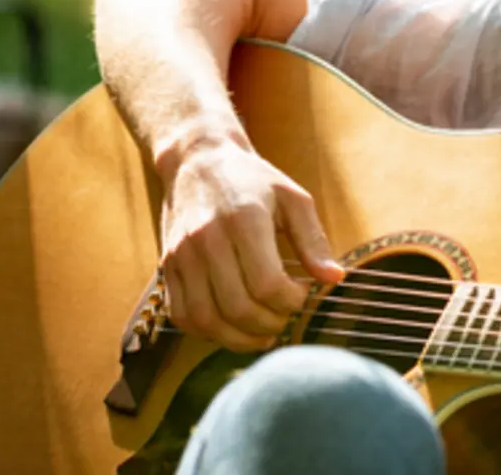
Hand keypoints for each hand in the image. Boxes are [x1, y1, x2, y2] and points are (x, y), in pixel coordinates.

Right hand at [160, 142, 344, 351]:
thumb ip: (313, 240)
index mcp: (244, 221)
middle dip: (269, 324)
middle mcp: (207, 240)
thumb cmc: (253, 180)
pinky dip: (208, 332)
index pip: (267, 283)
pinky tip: (232, 327)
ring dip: (238, 338)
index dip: (291, 302)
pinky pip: (182, 315)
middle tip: (285, 319)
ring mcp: (182, 256)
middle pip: (237, 306)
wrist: (197, 161)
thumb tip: (334, 279)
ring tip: (263, 333)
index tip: (303, 296)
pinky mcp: (166, 266)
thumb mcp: (293, 198)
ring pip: (206, 318)